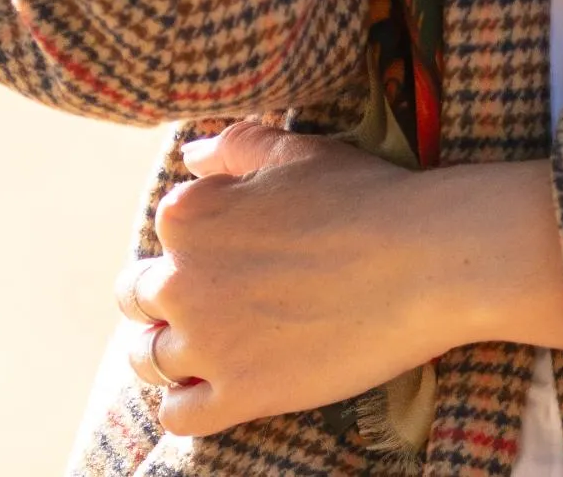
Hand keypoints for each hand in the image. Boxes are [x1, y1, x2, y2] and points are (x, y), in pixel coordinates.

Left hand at [116, 122, 562, 436]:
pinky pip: (179, 415)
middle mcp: (180, 281)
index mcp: (189, 215)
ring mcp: (206, 344)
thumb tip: (188, 158)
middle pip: (139, 299)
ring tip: (213, 343)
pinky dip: (189, 403)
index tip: (233, 247)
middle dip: (165, 298)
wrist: (424, 259)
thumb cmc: (363, 194)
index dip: (196, 240)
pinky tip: (219, 388)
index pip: (164, 233)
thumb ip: (232, 147)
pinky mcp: (237, 396)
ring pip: (149, 360)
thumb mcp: (295, 151)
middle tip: (216, 298)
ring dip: (170, 351)